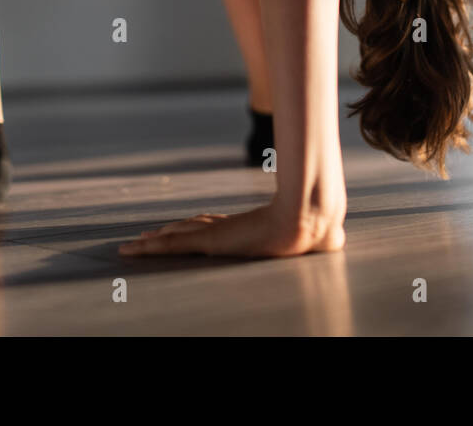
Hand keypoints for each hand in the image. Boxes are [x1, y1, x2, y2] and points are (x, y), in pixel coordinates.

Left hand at [118, 203, 344, 257]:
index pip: (216, 227)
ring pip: (174, 238)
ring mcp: (217, 234)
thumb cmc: (314, 229)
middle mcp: (228, 228)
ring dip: (152, 243)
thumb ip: (324, 237)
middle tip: (149, 236)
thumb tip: (340, 238)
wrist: (307, 222)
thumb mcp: (316, 237)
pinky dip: (150, 248)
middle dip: (170, 233)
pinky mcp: (209, 242)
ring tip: (132, 247)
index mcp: (248, 228)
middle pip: (191, 229)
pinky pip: (172, 247)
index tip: (185, 229)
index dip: (198, 228)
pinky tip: (132, 250)